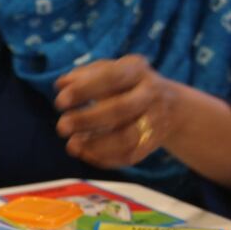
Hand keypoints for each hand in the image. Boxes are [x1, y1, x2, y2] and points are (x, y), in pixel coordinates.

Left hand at [54, 55, 180, 168]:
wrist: (170, 105)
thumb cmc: (127, 85)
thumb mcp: (110, 71)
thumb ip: (84, 76)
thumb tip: (61, 85)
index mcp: (137, 70)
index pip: (111, 78)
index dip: (84, 90)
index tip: (59, 102)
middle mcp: (150, 94)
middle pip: (120, 109)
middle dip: (87, 120)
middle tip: (61, 127)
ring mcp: (155, 120)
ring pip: (127, 138)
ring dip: (95, 145)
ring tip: (71, 146)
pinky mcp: (152, 143)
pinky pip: (129, 156)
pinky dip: (105, 158)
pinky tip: (85, 154)